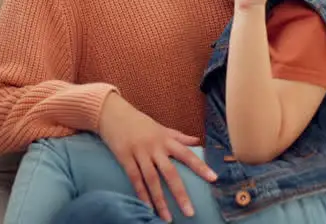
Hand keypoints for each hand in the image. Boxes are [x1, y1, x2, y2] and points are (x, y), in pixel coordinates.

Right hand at [97, 93, 215, 221]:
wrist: (112, 113)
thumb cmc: (138, 121)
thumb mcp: (160, 127)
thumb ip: (179, 136)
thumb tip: (197, 141)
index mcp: (165, 139)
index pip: (186, 154)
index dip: (200, 166)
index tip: (213, 178)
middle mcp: (154, 147)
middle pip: (170, 173)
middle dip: (180, 194)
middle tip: (189, 212)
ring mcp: (139, 153)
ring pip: (151, 180)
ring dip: (160, 201)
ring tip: (167, 218)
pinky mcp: (124, 157)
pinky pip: (134, 179)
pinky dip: (141, 194)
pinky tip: (146, 207)